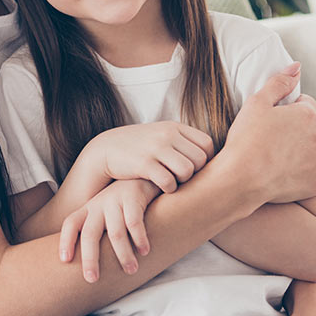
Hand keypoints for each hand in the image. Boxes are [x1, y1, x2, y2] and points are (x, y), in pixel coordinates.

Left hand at [59, 179, 160, 282]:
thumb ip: (99, 233)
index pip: (71, 224)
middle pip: (89, 233)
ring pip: (115, 233)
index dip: (65, 241)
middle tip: (92, 279)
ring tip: (130, 270)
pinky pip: (134, 222)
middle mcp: (98, 204)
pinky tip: (145, 251)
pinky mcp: (133, 196)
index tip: (65, 260)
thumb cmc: (123, 203)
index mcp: (88, 210)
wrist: (143, 174)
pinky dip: (139, 239)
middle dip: (90, 258)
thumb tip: (92, 265)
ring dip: (123, 254)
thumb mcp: (105, 214)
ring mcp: (115, 200)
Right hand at [81, 122, 214, 193]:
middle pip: (199, 159)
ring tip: (172, 184)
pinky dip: (168, 189)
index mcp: (174, 127)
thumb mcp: (161, 135)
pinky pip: (169, 181)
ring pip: (187, 171)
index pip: (206, 144)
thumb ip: (183, 142)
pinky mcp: (144, 164)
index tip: (194, 170)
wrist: (105, 150)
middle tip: (182, 180)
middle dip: (194, 174)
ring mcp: (156, 148)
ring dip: (182, 182)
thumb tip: (210, 158)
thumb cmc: (139, 147)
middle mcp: (167, 134)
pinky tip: (161, 188)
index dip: (205, 160)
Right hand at [224, 63, 315, 203]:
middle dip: (304, 128)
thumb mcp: (256, 103)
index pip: (308, 104)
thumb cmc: (245, 140)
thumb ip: (279, 83)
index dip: (293, 109)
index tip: (280, 119)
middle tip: (281, 138)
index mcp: (306, 114)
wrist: (240, 178)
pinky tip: (309, 166)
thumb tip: (297, 67)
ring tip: (294, 153)